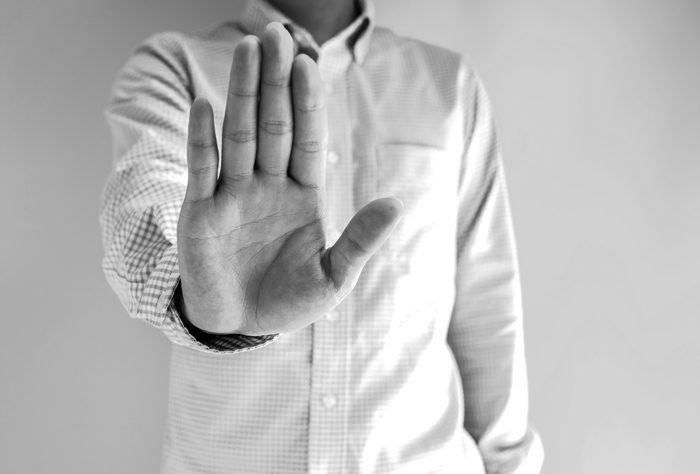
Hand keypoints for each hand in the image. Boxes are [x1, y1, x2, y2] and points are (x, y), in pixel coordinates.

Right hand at [176, 23, 402, 335]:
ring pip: (238, 135)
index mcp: (302, 195)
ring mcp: (232, 195)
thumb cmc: (288, 302)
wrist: (241, 328)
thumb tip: (397, 204)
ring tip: (246, 51)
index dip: (308, 104)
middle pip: (273, 125)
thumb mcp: (334, 276)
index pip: (307, 140)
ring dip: (241, 95)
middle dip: (275, 83)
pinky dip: (202, 139)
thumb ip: (360, 240)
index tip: (309, 63)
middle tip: (275, 35)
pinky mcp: (200, 212)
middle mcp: (266, 186)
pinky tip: (205, 106)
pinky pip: (202, 169)